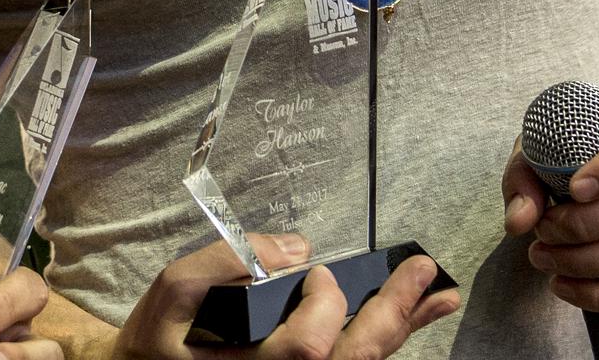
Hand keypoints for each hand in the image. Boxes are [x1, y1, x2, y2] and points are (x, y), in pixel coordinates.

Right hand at [111, 234, 458, 359]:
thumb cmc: (158, 339)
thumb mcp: (172, 292)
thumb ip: (222, 263)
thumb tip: (294, 248)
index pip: (307, 349)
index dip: (324, 306)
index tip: (318, 274)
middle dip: (393, 317)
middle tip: (426, 271)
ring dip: (401, 330)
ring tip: (440, 295)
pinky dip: (385, 339)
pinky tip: (411, 315)